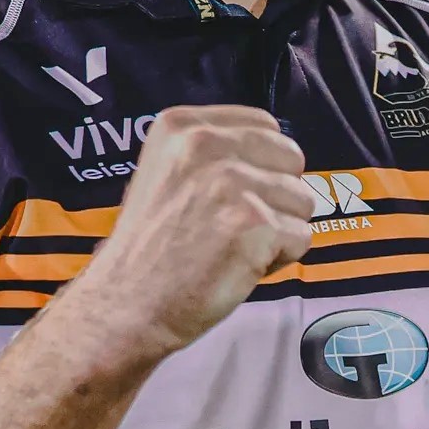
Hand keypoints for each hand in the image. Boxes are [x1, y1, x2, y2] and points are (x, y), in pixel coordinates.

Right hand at [67, 107, 311, 363]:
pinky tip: (240, 265)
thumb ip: (216, 154)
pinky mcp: (253, 222)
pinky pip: (301, 236)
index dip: (264, 164)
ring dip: (278, 230)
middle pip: (290, 158)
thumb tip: (277, 156)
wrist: (126, 304)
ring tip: (233, 247)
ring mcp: (231, 181)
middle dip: (277, 195)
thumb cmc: (150, 250)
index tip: (236, 195)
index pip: (265, 125)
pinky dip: (279, 259)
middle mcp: (205, 144)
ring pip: (302, 199)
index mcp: (182, 125)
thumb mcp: (167, 172)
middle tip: (236, 226)